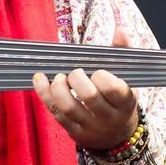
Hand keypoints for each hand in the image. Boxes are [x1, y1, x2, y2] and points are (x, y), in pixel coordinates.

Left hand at [31, 28, 139, 150]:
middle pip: (89, 96)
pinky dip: (43, 93)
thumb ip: (121, 53)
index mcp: (124, 102)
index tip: (96, 71)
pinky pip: (54, 112)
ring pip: (68, 107)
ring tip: (58, 76)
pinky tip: (39, 78)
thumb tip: (120, 29)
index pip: (112, 88)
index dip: (100, 76)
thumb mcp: (126, 79)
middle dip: (77, 78)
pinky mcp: (72, 131)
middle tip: (75, 72)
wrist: (116, 135)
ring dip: (58, 87)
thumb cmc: (117, 99)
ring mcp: (89, 126)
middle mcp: (108, 117)